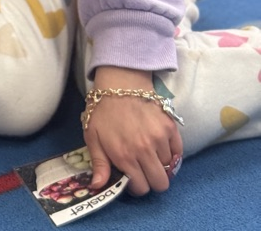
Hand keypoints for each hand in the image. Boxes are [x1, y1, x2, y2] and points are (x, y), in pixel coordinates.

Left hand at [85, 69, 183, 195]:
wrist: (119, 82)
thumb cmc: (103, 110)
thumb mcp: (92, 137)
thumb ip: (99, 164)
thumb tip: (97, 187)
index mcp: (124, 156)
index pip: (141, 188)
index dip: (136, 187)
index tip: (132, 177)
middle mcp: (144, 150)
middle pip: (160, 183)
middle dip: (151, 180)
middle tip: (143, 169)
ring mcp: (160, 138)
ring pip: (169, 169)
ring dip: (160, 165)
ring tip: (148, 153)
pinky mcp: (171, 127)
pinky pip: (178, 152)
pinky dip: (171, 153)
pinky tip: (159, 146)